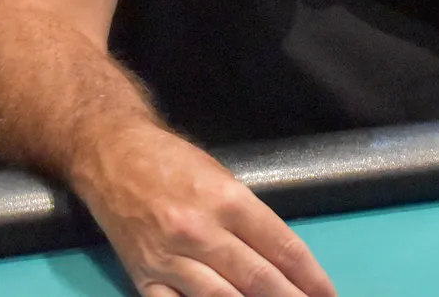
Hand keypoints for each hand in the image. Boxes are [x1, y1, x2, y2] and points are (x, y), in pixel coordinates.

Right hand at [75, 123, 338, 296]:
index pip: (282, 246)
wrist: (110, 154)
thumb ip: (248, 217)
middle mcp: (201, 231)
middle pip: (259, 278)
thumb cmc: (171, 160)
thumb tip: (279, 258)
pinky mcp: (143, 276)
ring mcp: (170, 257)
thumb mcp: (221, 176)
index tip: (328, 294)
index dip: (311, 276)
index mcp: (228, 199)